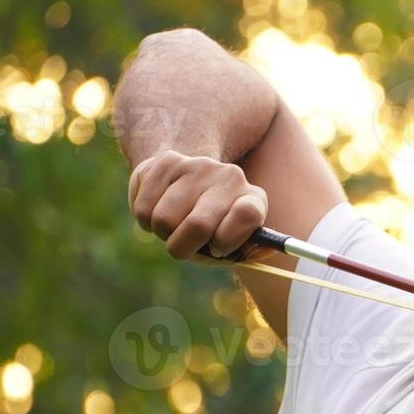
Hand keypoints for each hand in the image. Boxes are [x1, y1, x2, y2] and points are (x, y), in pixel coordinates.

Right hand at [127, 149, 267, 259]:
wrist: (189, 184)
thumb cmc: (213, 227)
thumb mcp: (234, 245)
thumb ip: (249, 251)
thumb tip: (270, 249)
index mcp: (253, 200)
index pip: (247, 215)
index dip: (227, 240)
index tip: (216, 248)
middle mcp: (230, 178)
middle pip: (198, 225)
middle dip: (183, 247)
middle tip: (184, 245)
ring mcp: (198, 166)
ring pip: (164, 220)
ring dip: (163, 233)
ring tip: (174, 224)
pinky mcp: (167, 162)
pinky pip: (144, 208)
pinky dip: (146, 221)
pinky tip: (159, 209)